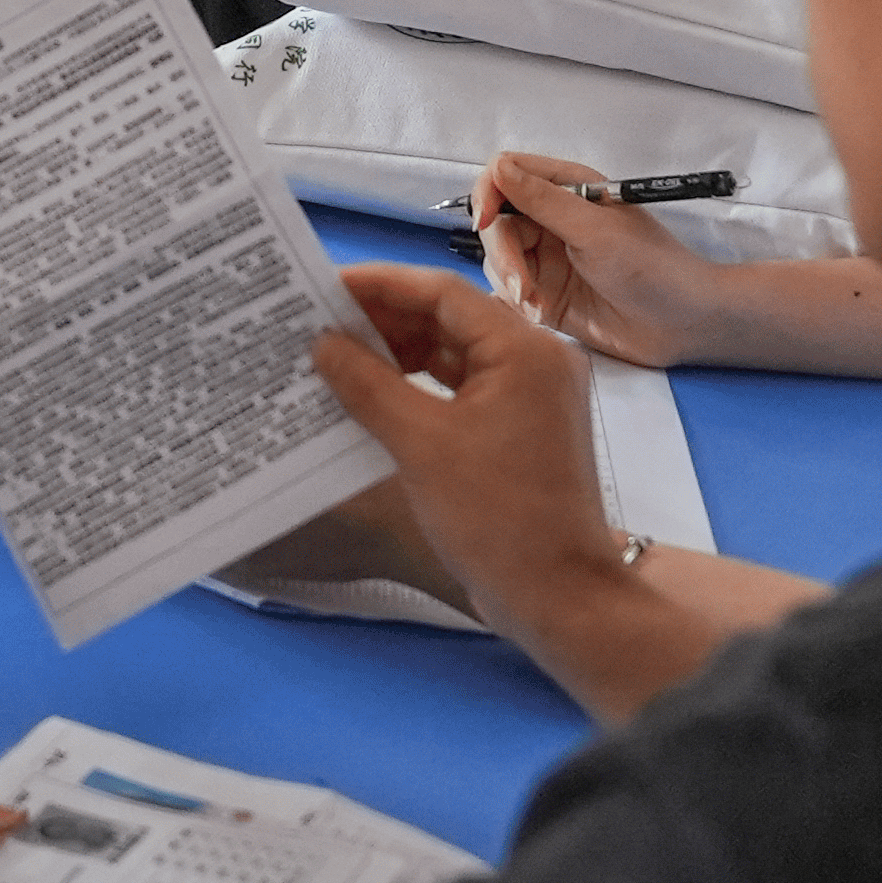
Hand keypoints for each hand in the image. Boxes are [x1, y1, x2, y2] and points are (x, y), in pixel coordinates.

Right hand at [308, 264, 640, 661]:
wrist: (560, 597)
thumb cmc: (496, 517)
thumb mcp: (421, 445)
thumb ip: (368, 385)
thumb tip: (323, 344)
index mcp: (524, 349)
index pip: (442, 292)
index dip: (379, 285)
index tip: (324, 289)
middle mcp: (536, 360)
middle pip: (450, 318)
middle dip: (385, 320)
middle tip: (321, 325)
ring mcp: (533, 396)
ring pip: (455, 354)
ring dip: (399, 355)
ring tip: (337, 359)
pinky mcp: (522, 429)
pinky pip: (463, 389)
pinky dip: (419, 388)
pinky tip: (373, 397)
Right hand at [472, 152, 719, 367]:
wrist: (684, 324)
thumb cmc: (653, 268)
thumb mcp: (596, 231)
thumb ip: (543, 200)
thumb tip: (498, 168)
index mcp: (569, 189)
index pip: (507, 174)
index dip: (489, 193)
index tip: (487, 221)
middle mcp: (553, 219)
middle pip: (496, 221)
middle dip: (503, 253)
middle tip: (523, 286)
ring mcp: (548, 257)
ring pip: (497, 257)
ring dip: (510, 281)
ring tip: (536, 304)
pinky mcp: (546, 293)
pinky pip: (508, 289)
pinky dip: (516, 302)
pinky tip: (540, 314)